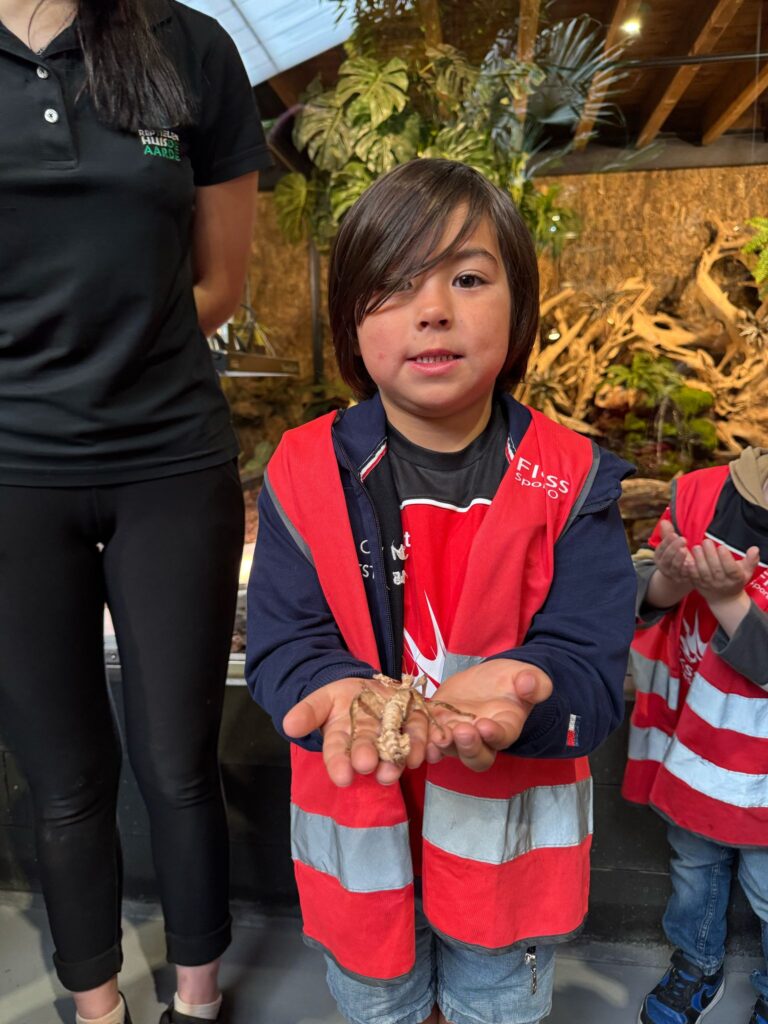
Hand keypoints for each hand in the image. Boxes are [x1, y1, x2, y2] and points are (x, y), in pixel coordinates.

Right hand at [282, 676, 428, 787]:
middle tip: (371, 766)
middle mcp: (370, 742)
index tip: (341, 777)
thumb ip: (307, 712)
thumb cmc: (340, 699)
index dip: (339, 765)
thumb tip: (287, 725)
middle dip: (371, 759)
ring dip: (402, 757)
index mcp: (344, 738)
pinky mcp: (416, 723)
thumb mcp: (320, 699)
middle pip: (370, 752)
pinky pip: (425, 733)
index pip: (338, 753)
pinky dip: (430, 741)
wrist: (367, 689)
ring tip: (400, 764)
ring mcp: (395, 735)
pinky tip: (433, 747)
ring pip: (400, 748)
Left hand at [425, 659, 553, 771]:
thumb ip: (534, 683)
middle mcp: (481, 739)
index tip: (486, 726)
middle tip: (461, 731)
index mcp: (506, 727)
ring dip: (441, 745)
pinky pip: (427, 736)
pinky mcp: (437, 722)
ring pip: (449, 749)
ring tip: (437, 736)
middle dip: (467, 746)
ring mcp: (457, 733)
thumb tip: (528, 684)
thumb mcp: (527, 675)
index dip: (494, 735)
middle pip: (474, 755)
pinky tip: (413, 735)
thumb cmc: (513, 681)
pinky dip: (420, 738)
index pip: (501, 737)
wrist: (491, 679)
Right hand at [654, 519, 692, 582]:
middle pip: (667, 558)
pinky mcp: (683, 580)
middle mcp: (664, 566)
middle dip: (673, 548)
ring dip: (680, 558)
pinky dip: (689, 568)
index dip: (667, 541)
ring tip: (686, 550)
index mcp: (659, 556)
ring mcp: (673, 574)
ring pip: (675, 567)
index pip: (661, 549)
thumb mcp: (671, 545)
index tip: (675, 534)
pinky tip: (694, 561)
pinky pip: (685, 575)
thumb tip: (664, 522)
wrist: (681, 575)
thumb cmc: (676, 555)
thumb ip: (668, 534)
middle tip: (683, 539)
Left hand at [683, 537, 759, 604]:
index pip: (731, 569)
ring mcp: (709, 585)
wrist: (724, 599)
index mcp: (735, 578)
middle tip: (706, 541)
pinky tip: (688, 559)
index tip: (722, 547)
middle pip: (715, 569)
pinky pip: (693, 577)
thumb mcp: (746, 571)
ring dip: (699, 559)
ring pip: (703, 572)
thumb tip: (754, 549)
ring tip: (696, 547)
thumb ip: (751, 560)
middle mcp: (722, 582)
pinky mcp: (698, 585)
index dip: (726, 558)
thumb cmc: (735, 580)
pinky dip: (690, 569)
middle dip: (710, 555)